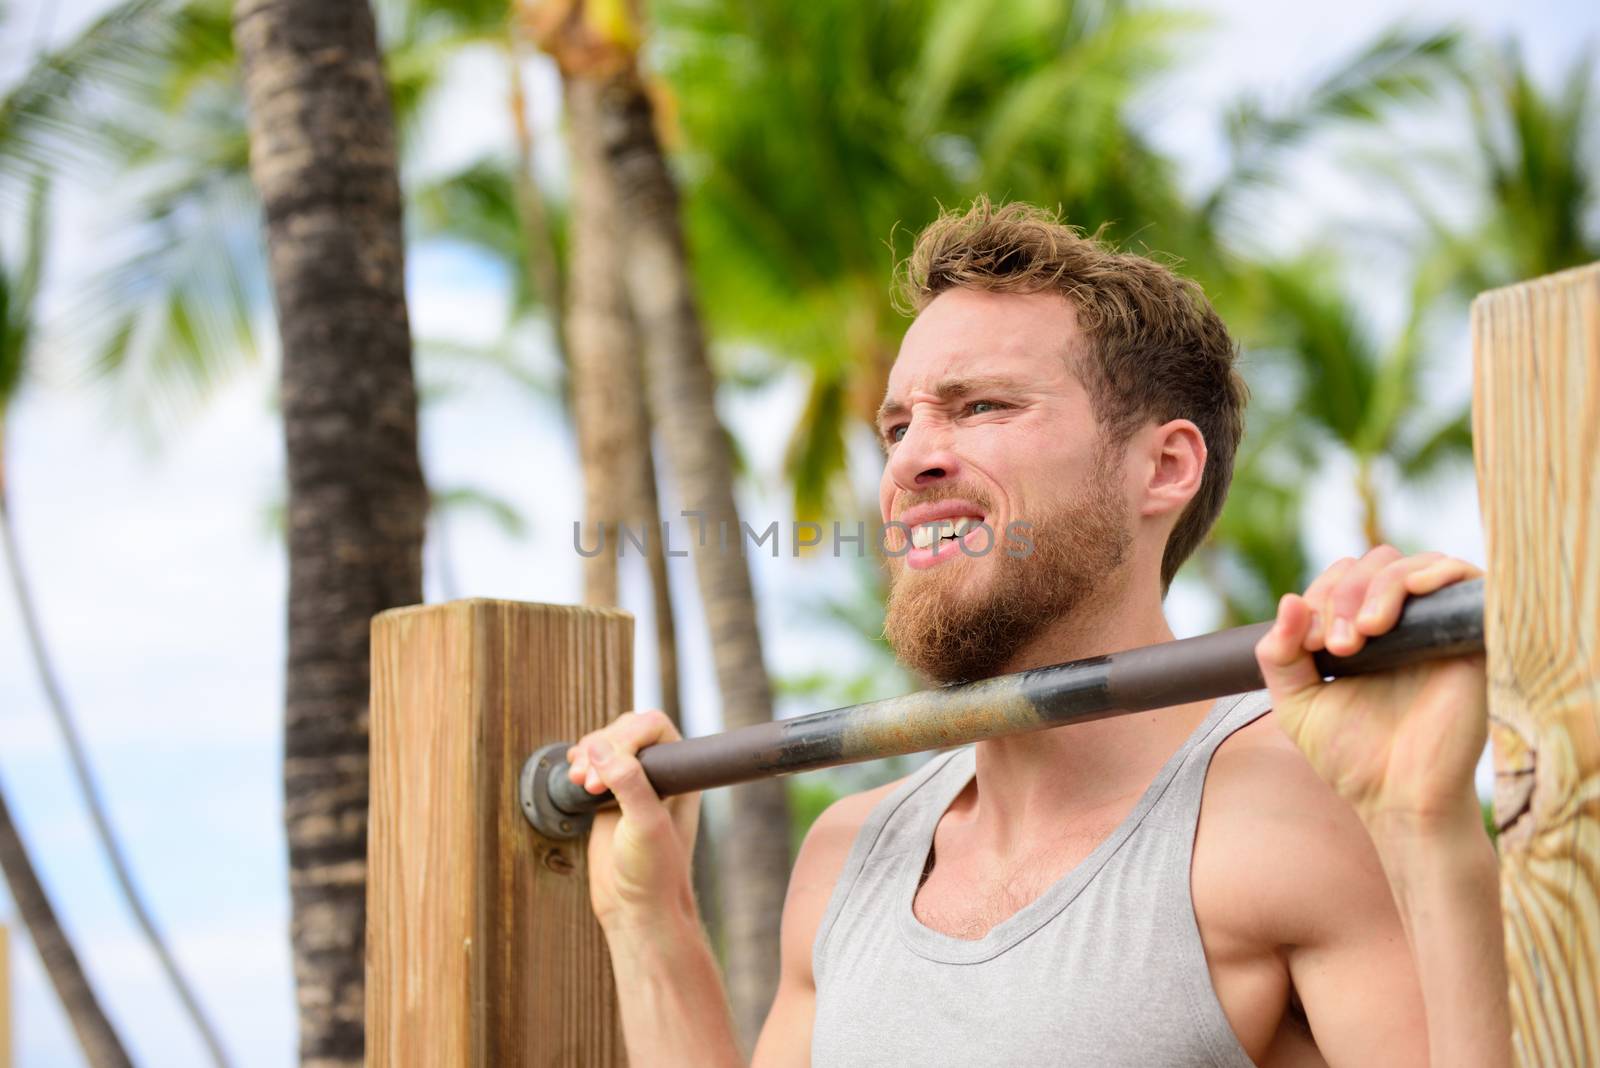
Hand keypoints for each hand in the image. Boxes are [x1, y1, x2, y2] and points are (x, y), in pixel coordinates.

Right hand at [566, 709, 701, 931]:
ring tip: (579, 782)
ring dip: (587, 755)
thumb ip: (627, 782)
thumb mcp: (645, 825)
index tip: (605, 770)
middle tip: (589, 783)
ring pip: (607, 745)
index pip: (652, 726)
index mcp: (679, 773)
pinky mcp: (609, 799)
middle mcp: (658, 774)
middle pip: (626, 730)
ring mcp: (633, 785)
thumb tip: (600, 748)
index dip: (624, 738)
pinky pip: (593, 766)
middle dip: (601, 747)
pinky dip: (580, 765)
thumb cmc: (654, 873)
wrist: (636, 909)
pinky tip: (573, 777)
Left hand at [1254, 546, 1487, 833]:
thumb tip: (1289, 600)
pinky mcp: (1473, 637)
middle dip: (1344, 593)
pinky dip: (1431, 574)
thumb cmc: (1351, 756)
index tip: (1309, 647)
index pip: (1341, 577)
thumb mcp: (1296, 701)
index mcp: (1360, 632)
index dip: (1319, 598)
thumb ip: (1278, 654)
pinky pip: (1463, 576)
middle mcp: (1403, 624)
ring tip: (1361, 634)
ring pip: (1412, 564)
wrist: (1400, 798)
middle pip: (1374, 562)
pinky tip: (1402, 604)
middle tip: (1338, 647)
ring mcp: (1437, 628)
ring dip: (1377, 587)